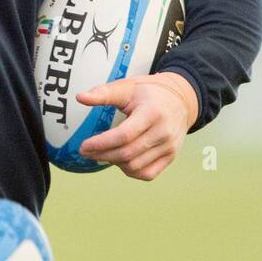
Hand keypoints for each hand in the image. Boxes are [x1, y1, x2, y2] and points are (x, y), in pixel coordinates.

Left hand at [76, 73, 197, 181]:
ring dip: (113, 163)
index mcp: (152, 112)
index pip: (124, 135)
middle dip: (102, 155)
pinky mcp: (171, 156)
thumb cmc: (149, 92)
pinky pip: (147, 174)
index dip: (101, 143)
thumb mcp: (126, 87)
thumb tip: (80, 97)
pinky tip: (120, 161)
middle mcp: (163, 132)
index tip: (83, 146)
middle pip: (127, 153)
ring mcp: (169, 146)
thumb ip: (103, 93)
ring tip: (102, 154)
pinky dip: (130, 171)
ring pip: (135, 166)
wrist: (181, 100)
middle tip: (85, 152)